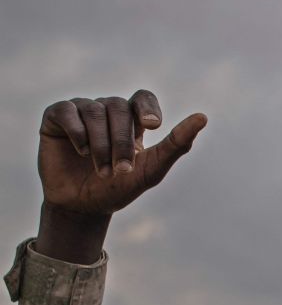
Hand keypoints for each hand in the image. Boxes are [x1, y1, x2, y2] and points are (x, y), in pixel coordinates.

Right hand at [38, 91, 205, 216]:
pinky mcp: (56, 117)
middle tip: (121, 170)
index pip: (143, 98)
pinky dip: (77, 133)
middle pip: (119, 108)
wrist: (84, 207)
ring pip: (94, 111)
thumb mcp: (152, 169)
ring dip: (101, 144)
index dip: (147, 107)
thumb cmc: (119, 188)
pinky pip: (67, 111)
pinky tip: (81, 152)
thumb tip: (203, 116)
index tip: (153, 126)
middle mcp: (106, 111)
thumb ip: (177, 144)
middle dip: (122, 142)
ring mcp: (80, 111)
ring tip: (102, 170)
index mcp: (132, 121)